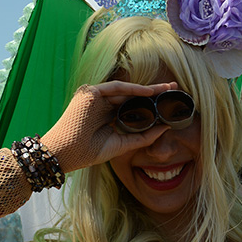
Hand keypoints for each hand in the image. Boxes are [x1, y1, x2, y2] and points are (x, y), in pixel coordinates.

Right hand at [40, 81, 178, 173]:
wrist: (66, 154)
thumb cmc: (89, 152)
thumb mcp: (123, 144)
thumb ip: (143, 137)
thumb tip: (166, 128)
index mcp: (108, 116)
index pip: (134, 107)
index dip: (153, 104)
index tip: (171, 103)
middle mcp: (103, 104)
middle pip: (133, 96)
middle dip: (155, 92)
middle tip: (175, 88)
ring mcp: (96, 97)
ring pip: (127, 90)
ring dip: (148, 88)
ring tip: (167, 88)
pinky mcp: (91, 92)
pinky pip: (117, 87)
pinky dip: (133, 88)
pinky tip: (149, 91)